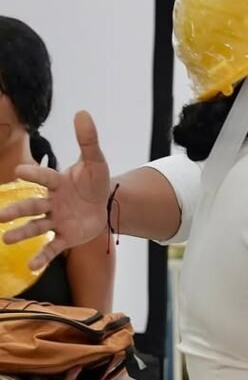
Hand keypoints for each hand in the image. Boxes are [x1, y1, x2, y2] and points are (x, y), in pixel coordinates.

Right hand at [0, 112, 109, 269]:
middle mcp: (52, 202)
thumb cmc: (94, 181)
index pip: (45, 177)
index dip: (34, 174)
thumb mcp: (96, 161)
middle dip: (17, 210)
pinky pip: (52, 248)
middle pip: (33, 206)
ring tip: (6, 239)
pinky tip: (31, 266)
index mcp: (58, 182)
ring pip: (36, 227)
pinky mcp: (66, 237)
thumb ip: (88, 140)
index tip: (19, 172)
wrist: (104, 203)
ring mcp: (58, 221)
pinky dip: (42, 257)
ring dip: (22, 233)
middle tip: (0, 215)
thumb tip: (83, 112)